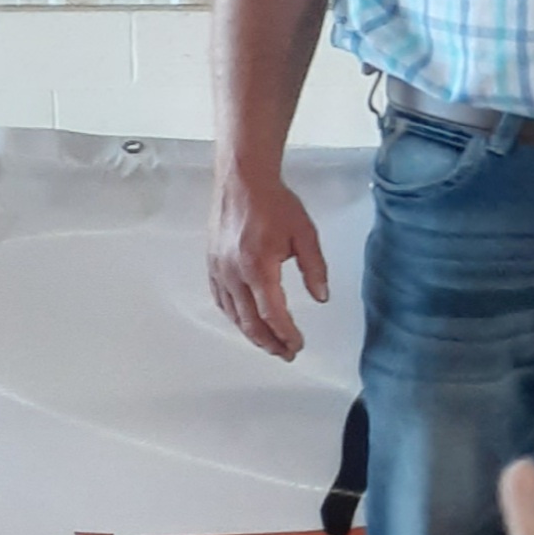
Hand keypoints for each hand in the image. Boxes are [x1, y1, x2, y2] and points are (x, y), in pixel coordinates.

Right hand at [209, 171, 331, 358]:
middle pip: (251, 322)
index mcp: (259, 267)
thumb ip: (315, 269)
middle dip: (270, 342)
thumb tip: (321, 297)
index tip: (298, 345)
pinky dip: (233, 316)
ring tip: (270, 343)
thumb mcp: (306, 235)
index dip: (287, 334)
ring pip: (233, 315)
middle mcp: (234, 273)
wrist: (244, 181)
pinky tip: (244, 322)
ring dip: (252, 334)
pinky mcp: (212, 264)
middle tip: (286, 352)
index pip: (273, 314)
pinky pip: (220, 300)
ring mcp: (219, 270)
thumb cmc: (274, 203)